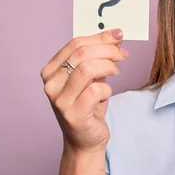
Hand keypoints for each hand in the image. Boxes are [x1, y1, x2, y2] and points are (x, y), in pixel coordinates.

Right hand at [41, 29, 127, 152]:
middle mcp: (50, 84)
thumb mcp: (92, 76)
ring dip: (108, 67)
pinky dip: (107, 90)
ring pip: (87, 69)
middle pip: (82, 53)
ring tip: (116, 71)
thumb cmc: (89, 105)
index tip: (118, 35)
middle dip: (108, 50)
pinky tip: (105, 95)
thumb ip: (99, 56)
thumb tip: (116, 35)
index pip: (75, 44)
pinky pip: (96, 91)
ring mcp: (59, 100)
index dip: (100, 37)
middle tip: (123, 54)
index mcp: (51, 70)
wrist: (85, 140)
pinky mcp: (72, 114)